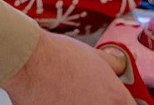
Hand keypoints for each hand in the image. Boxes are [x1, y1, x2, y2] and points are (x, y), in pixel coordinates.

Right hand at [0, 30, 134, 103]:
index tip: (117, 99)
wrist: (28, 61)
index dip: (125, 102)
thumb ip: (114, 64)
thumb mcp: (95, 54)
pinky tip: (56, 99)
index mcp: (115, 97)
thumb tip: (121, 67)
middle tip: (86, 94)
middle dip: (101, 102)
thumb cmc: (57, 56)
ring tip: (68, 95)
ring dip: (81, 104)